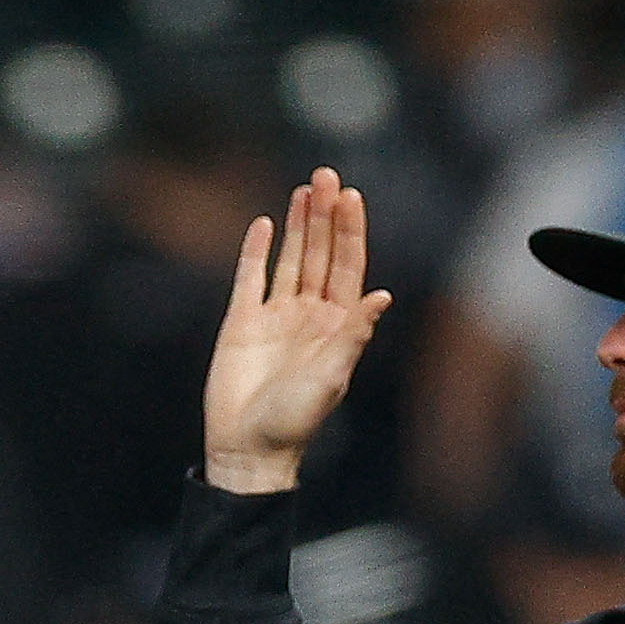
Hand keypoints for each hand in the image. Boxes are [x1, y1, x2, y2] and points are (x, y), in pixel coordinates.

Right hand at [202, 170, 392, 494]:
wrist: (248, 448)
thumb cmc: (295, 421)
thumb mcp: (332, 377)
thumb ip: (355, 335)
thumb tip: (382, 295)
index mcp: (337, 324)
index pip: (348, 265)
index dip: (350, 230)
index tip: (351, 196)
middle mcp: (309, 313)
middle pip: (321, 253)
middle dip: (325, 215)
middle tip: (326, 175)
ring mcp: (275, 316)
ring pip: (291, 259)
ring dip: (299, 225)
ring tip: (305, 189)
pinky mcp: (241, 323)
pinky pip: (250, 279)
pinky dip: (256, 251)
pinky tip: (265, 224)